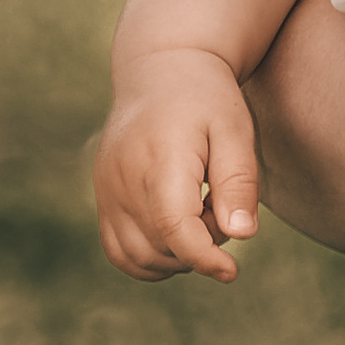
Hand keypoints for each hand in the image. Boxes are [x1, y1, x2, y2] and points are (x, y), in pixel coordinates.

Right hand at [94, 50, 261, 281]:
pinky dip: (150, 259)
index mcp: (160, 158)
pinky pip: (119, 250)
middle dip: (200, 248)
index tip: (231, 272)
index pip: (174, 226)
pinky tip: (179, 234)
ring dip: (176, 257)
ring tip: (200, 216)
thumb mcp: (235, 130)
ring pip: (135, 258)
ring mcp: (106, 189)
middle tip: (222, 209)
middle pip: (159, 246)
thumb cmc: (208, 100)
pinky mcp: (102, 197)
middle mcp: (123, 178)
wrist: (161, 71)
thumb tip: (241, 235)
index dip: (204, 257)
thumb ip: (238, 183)